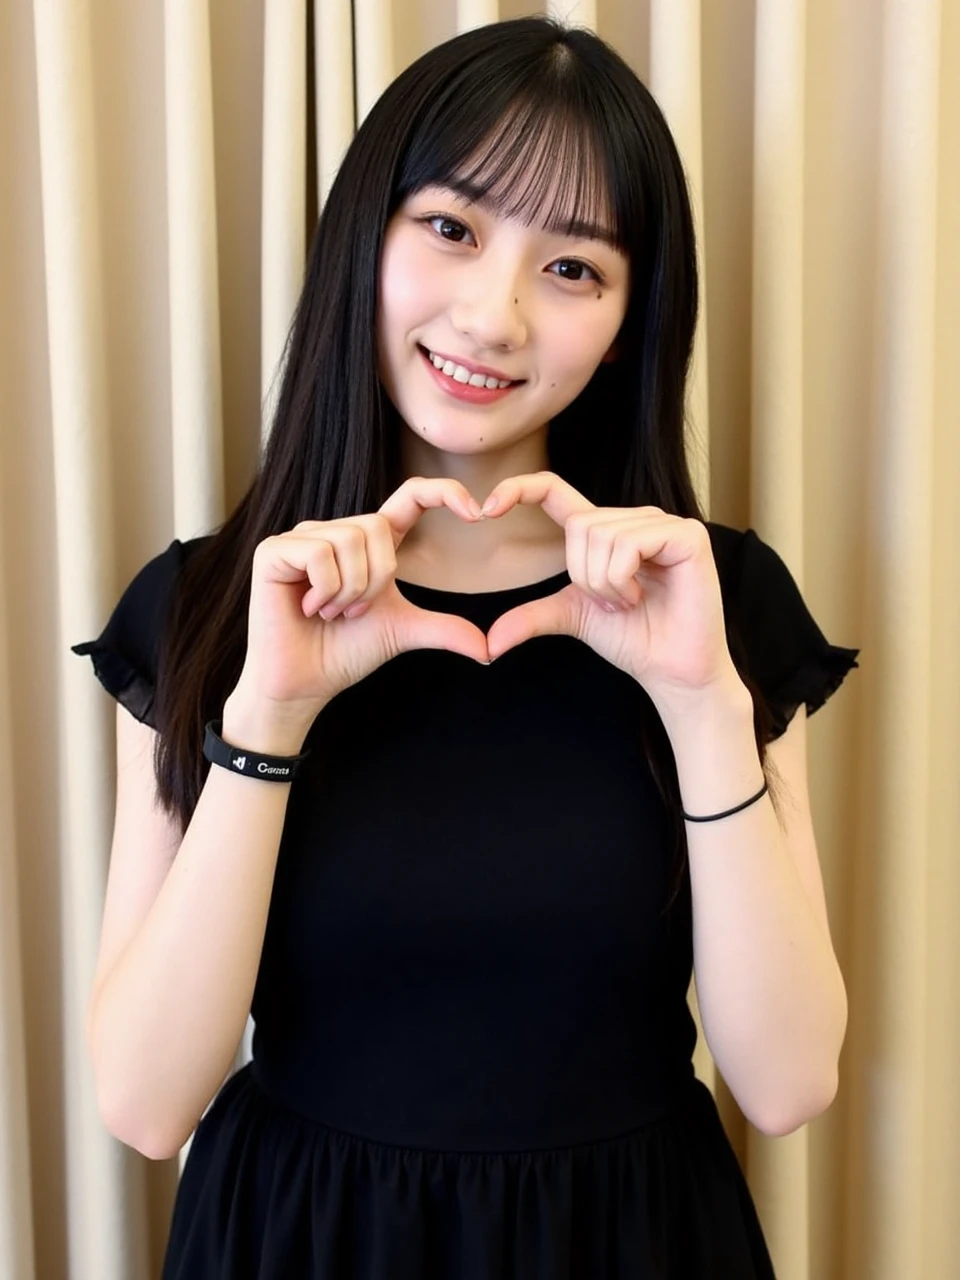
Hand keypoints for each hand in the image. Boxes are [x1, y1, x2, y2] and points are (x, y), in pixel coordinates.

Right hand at [231, 477, 491, 721]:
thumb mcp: (402, 632)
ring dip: (348, 590)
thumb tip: (490, 650)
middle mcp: (336, 531)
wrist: (303, 685)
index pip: (411, 496)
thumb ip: (444, 630)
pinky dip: (324, 589)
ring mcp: (303, 537)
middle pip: (377, 526)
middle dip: (374, 580)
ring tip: (329, 612)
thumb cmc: (346, 653)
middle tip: (353, 612)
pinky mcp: (274, 550)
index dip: (443, 492)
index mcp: (370, 543)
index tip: (477, 513)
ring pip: (349, 539)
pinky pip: (319, 553)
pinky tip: (308, 608)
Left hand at [481, 471, 745, 716]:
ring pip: (603, 534)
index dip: (520, 488)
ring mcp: (662, 523)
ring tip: (629, 601)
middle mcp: (633, 519)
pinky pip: (631, 543)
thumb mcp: (573, 617)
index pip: (554, 490)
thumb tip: (488, 643)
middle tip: (613, 602)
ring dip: (606, 582)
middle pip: (581, 525)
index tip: (486, 509)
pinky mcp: (686, 535)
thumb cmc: (632, 639)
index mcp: (602, 531)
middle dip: (585, 575)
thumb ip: (532, 617)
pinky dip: (625, 578)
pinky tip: (643, 596)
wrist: (671, 670)